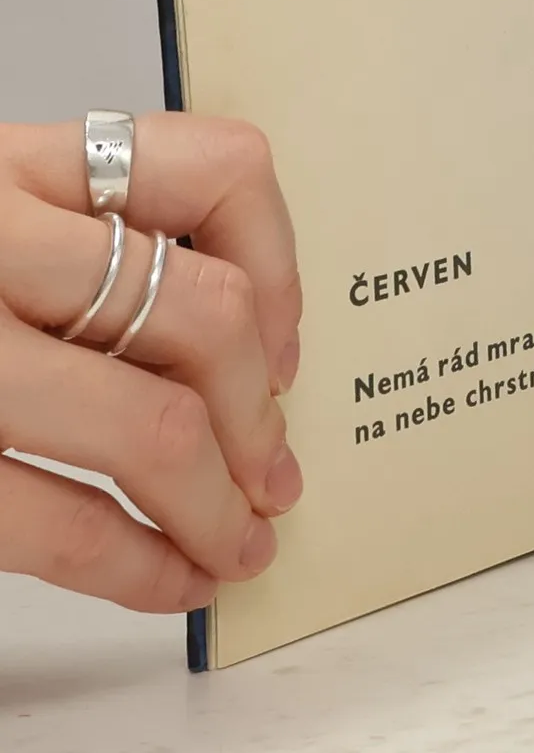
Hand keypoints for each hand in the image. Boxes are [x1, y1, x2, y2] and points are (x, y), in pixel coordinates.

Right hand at [0, 114, 303, 611]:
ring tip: (237, 545)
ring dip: (220, 506)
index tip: (285, 343)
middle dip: (261, 416)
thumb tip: (245, 347)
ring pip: (153, 424)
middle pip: (204, 314)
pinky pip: (55, 524)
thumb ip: (75, 242)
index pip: (213, 170)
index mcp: (7, 170)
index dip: (281, 266)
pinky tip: (168, 582)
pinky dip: (141, 567)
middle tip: (273, 475)